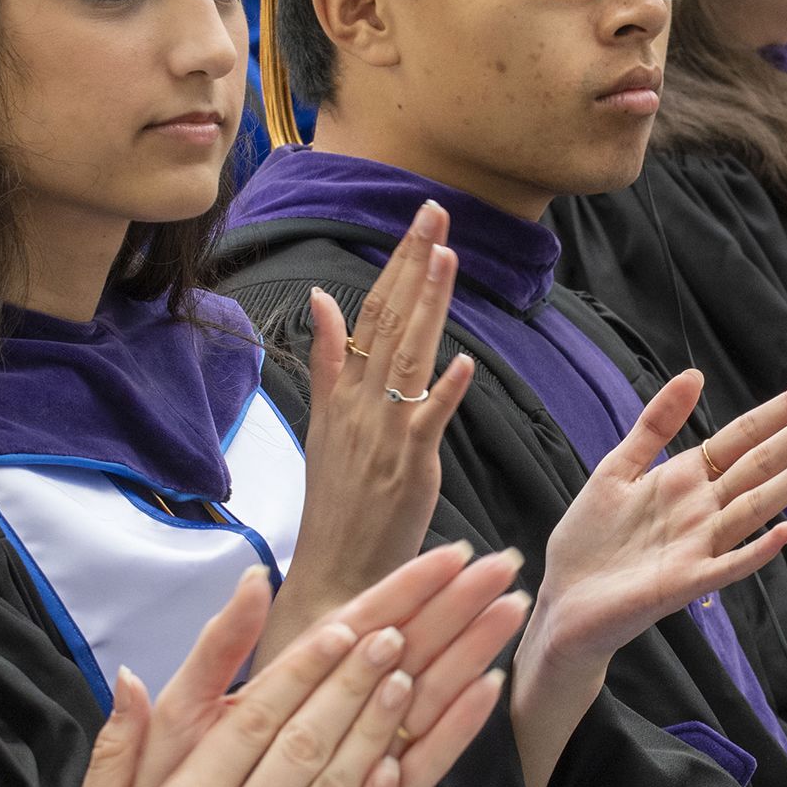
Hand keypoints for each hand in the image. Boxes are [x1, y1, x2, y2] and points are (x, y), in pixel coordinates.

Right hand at [66, 563, 518, 786]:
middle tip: (389, 635)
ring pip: (335, 786)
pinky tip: (395, 762)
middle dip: (351, 682)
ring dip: (374, 728)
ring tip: (406, 677)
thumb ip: (116, 749)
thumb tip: (132, 675)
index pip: (252, 720)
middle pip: (304, 741)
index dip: (300, 670)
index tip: (338, 628)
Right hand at [274, 202, 476, 653]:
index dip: (395, 265)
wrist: (336, 573)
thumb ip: (329, 361)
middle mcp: (359, 405)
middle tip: (436, 213)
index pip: (369, 313)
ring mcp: (382, 434)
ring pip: (408, 357)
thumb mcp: (324, 425)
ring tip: (448, 257)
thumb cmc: (339, 503)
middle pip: (388, 321)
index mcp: (342, 393)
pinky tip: (465, 362)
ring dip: (429, 306)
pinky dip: (444, 391)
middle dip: (414, 264)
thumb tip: (321, 298)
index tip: (419, 223)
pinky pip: (427, 423)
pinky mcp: (407, 468)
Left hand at [510, 371, 786, 786]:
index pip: (748, 434)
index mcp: (687, 477)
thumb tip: (695, 373)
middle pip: (763, 463)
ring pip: (757, 506)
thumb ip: (656, 425)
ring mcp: (698, 546)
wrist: (564, 604)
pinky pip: (728, 566)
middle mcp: (703, 509)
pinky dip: (757, 551)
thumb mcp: (617, 468)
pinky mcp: (683, 584)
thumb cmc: (590, 541)